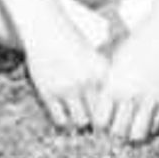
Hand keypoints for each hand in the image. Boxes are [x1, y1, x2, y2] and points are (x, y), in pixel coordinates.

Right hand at [18, 14, 109, 133]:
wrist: (45, 30)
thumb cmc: (71, 42)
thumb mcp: (93, 56)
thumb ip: (101, 79)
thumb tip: (111, 107)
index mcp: (101, 71)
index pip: (113, 103)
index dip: (113, 115)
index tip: (111, 120)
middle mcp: (85, 81)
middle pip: (99, 116)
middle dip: (98, 123)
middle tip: (97, 127)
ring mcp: (66, 88)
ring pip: (80, 121)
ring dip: (81, 122)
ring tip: (80, 120)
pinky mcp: (48, 93)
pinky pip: (60, 119)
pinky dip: (64, 121)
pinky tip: (65, 115)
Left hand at [95, 10, 158, 144]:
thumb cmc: (136, 45)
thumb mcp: (116, 62)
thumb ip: (108, 86)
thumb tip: (99, 109)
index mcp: (114, 84)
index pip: (100, 120)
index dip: (100, 125)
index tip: (102, 123)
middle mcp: (131, 94)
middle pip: (117, 132)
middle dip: (114, 134)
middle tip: (115, 130)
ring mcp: (150, 99)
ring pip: (137, 134)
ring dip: (132, 134)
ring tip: (130, 128)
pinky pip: (155, 125)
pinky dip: (148, 126)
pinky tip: (144, 118)